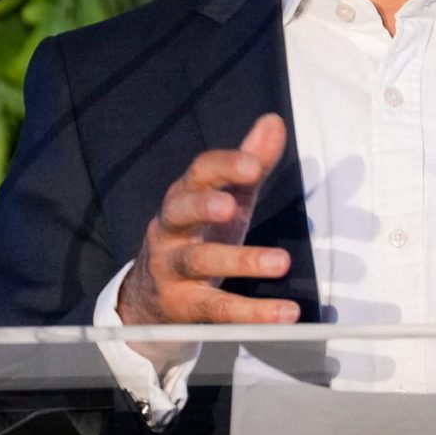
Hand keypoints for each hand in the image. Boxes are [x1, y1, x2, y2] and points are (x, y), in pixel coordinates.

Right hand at [117, 112, 298, 362]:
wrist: (151, 297)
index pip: (198, 173)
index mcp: (183, 196)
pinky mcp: (182, 306)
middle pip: (181, 212)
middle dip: (204, 206)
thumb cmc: (198, 236)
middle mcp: (170, 229)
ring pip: (199, 262)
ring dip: (240, 261)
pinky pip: (217, 309)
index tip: (254, 165)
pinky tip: (284, 313)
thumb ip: (248, 163)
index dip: (224, 166)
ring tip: (281, 261)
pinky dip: (251, 312)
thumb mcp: (225, 198)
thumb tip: (273, 121)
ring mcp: (171, 268)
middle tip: (232, 206)